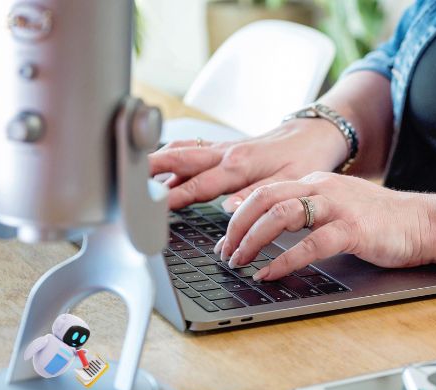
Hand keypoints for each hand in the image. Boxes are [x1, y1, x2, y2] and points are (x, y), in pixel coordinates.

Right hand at [149, 118, 348, 210]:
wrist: (313, 134)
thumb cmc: (304, 158)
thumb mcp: (290, 182)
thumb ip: (258, 195)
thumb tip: (228, 209)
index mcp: (239, 164)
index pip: (198, 185)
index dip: (173, 197)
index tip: (152, 207)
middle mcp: (226, 154)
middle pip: (180, 161)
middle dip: (150, 169)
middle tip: (122, 178)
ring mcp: (223, 149)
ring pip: (182, 152)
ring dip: (156, 161)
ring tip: (131, 172)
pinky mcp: (225, 148)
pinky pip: (192, 150)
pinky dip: (172, 157)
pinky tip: (160, 165)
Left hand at [213, 172, 434, 280]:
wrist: (425, 222)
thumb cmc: (382, 221)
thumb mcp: (338, 207)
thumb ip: (308, 211)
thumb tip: (271, 227)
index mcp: (316, 182)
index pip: (265, 190)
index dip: (238, 215)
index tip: (226, 239)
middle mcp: (323, 188)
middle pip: (264, 198)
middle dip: (237, 227)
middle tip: (225, 252)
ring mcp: (338, 206)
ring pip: (281, 214)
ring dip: (253, 240)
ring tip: (240, 262)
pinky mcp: (353, 229)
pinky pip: (310, 243)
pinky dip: (284, 260)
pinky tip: (270, 273)